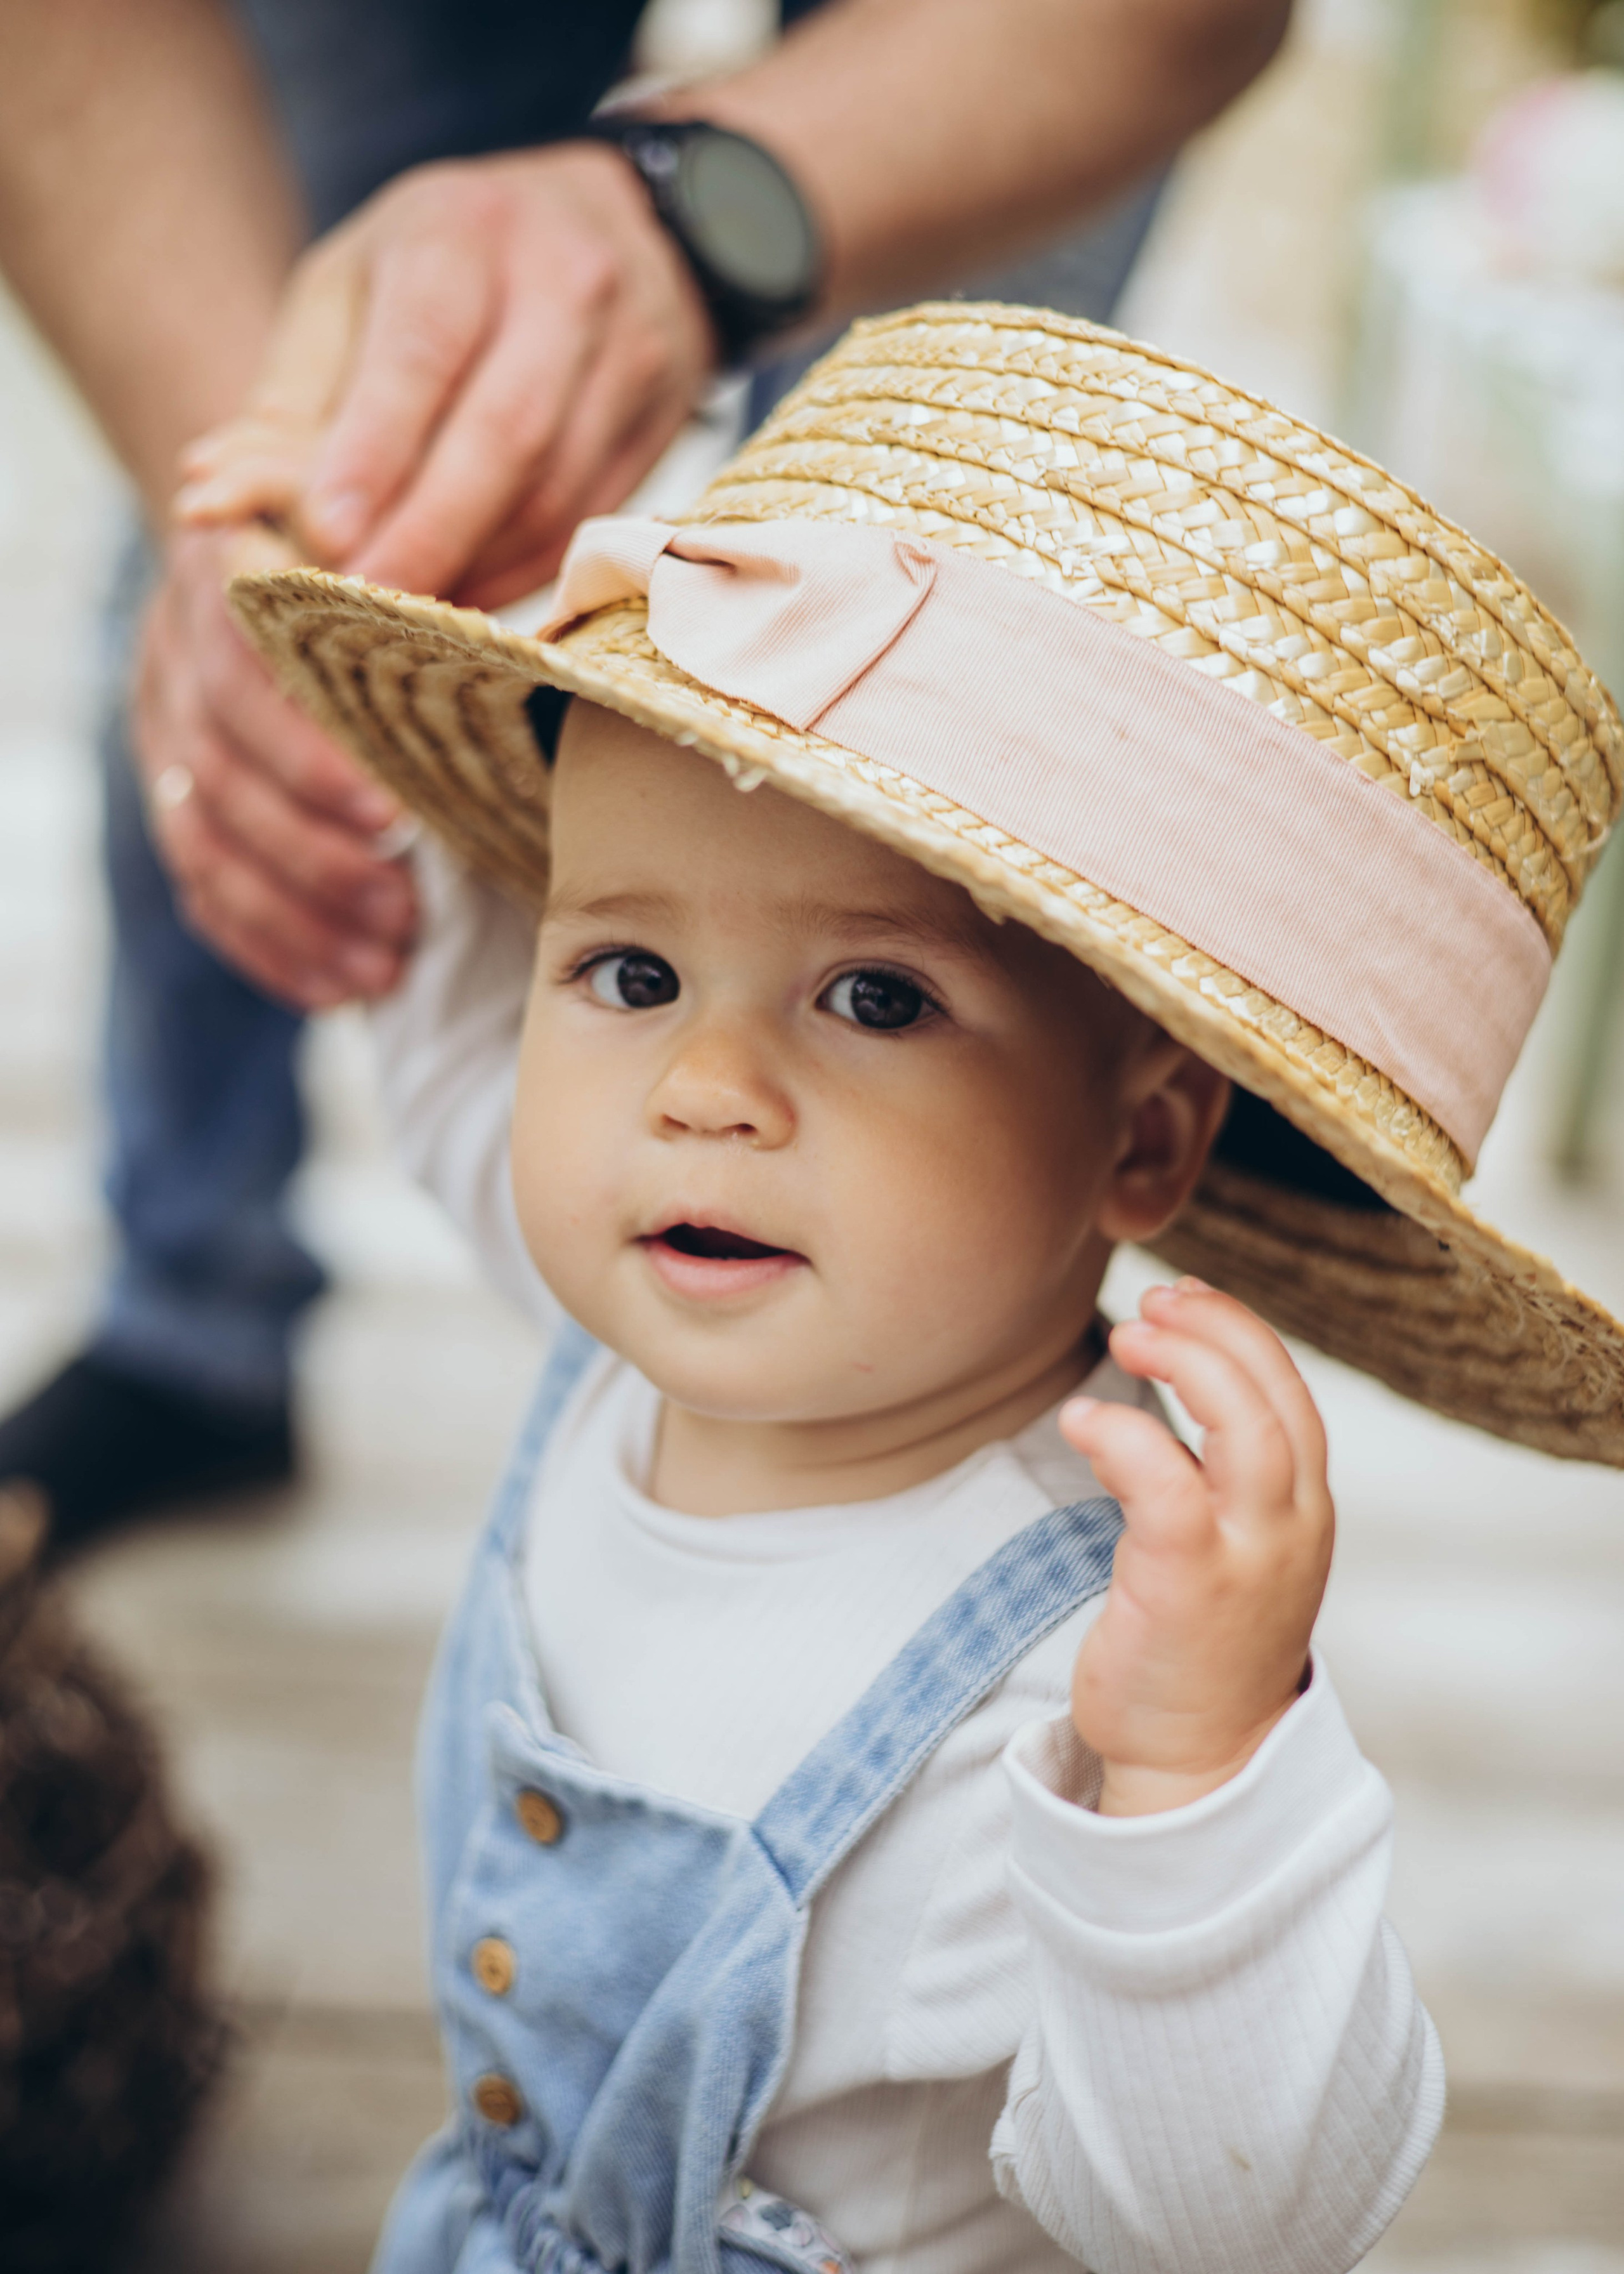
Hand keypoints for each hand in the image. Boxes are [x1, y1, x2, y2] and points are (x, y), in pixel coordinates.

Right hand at [132, 523, 416, 1007]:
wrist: (287, 528)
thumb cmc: (370, 526)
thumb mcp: (387, 500)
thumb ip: (398, 538)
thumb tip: (419, 591)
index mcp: (220, 577)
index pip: (239, 674)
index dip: (306, 750)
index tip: (387, 812)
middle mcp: (172, 657)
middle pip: (221, 775)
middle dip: (315, 857)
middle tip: (405, 910)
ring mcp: (164, 734)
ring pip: (205, 844)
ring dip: (299, 917)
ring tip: (388, 966)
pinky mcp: (178, 796)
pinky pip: (204, 891)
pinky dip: (271, 948)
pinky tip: (340, 990)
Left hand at [172, 143, 715, 610]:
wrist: (623, 230)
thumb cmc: (450, 265)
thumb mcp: (353, 287)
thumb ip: (292, 392)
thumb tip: (211, 498)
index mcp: (466, 231)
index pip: (425, 351)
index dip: (376, 452)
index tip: (325, 535)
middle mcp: (565, 285)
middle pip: (506, 434)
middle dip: (427, 533)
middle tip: (359, 605)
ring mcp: (631, 357)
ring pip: (555, 494)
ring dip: (473, 567)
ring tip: (401, 616)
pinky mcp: (661, 428)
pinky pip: (586, 524)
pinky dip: (518, 573)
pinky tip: (463, 598)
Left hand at [1063, 1280, 1333, 1817]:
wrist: (1201, 1764)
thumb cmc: (1200, 1647)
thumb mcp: (1231, 1549)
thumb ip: (1213, 1479)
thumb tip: (1149, 1400)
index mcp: (1304, 1512)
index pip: (1291, 1394)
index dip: (1239, 1331)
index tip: (1183, 1297)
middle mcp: (1292, 1529)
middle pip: (1276, 1397)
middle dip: (1215, 1333)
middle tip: (1149, 1307)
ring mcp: (1249, 1560)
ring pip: (1247, 1431)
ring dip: (1186, 1366)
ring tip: (1127, 1337)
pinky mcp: (1191, 1588)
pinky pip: (1167, 1487)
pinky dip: (1123, 1437)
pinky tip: (1080, 1420)